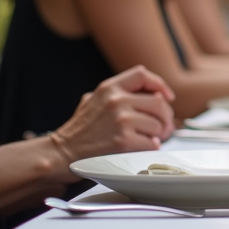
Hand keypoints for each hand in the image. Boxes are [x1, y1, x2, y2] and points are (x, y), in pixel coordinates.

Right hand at [49, 66, 175, 178]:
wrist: (61, 153)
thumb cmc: (79, 130)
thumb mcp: (92, 100)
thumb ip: (117, 93)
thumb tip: (153, 93)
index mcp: (109, 88)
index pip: (142, 75)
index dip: (159, 85)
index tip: (167, 97)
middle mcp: (116, 101)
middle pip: (159, 103)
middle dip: (166, 117)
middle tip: (166, 127)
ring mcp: (121, 121)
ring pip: (158, 125)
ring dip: (159, 134)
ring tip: (150, 139)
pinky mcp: (124, 141)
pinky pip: (152, 143)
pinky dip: (152, 147)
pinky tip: (143, 148)